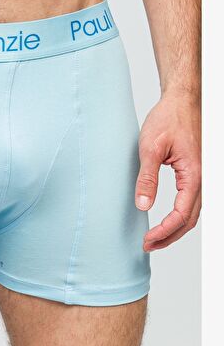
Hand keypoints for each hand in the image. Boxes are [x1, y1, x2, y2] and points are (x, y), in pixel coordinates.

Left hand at [135, 93, 200, 251]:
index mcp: (194, 174)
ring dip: (175, 228)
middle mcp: (203, 178)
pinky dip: (181, 216)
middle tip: (148, 245)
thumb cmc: (169, 118)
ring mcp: (202, 176)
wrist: (181, 100)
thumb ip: (147, 178)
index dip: (164, 232)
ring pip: (193, 212)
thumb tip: (142, 205)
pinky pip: (192, 201)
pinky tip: (167, 220)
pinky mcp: (196, 172)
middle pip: (190, 219)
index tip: (147, 240)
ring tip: (155, 238)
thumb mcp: (150, 148)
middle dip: (170, 236)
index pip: (182, 215)